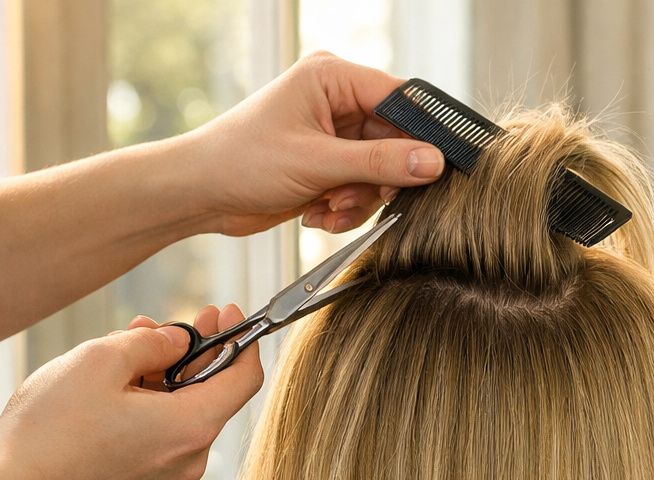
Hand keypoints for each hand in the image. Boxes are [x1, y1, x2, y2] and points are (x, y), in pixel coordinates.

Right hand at [0, 305, 260, 479]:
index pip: (244, 380)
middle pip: (213, 393)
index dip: (241, 340)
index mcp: (192, 427)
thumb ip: (151, 342)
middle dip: (199, 350)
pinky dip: (154, 399)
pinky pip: (164, 429)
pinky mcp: (145, 478)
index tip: (227, 314)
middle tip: (190, 317)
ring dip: (169, 371)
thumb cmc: (51, 432)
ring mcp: (168, 472)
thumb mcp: (100, 361)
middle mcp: (191, 456)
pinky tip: (126, 374)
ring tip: (138, 338)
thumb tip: (178, 341)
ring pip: (184, 409)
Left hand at [178, 52, 445, 236]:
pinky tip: (319, 213)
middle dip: (380, 179)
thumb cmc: (242, 162)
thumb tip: (434, 163)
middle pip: (396, 142)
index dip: (422, 136)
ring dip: (361, 198)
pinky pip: (365, 188)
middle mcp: (339, 101)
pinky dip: (349, 207)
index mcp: (333, 77)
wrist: (201, 193)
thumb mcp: (317, 163)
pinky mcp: (331, 163)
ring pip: (384, 171)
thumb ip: (380, 163)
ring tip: (328, 207)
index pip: (401, 100)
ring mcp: (336, 134)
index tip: (439, 169)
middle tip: (359, 197)